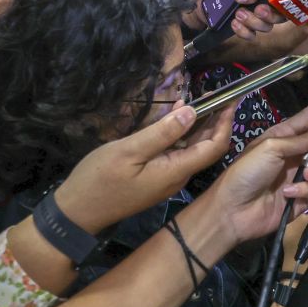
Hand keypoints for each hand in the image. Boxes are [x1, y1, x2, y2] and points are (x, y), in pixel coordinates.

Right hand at [53, 103, 234, 233]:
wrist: (77, 213)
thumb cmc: (100, 180)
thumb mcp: (129, 151)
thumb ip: (162, 132)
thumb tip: (193, 112)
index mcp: (176, 170)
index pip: (214, 147)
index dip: (225, 123)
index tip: (230, 99)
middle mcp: (177, 176)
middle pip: (206, 147)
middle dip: (215, 120)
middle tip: (217, 93)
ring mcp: (166, 178)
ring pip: (191, 148)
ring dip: (198, 125)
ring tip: (201, 98)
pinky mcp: (155, 177)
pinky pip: (175, 152)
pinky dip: (179, 132)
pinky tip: (175, 114)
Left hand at [187, 0, 286, 38]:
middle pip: (279, 11)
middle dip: (270, 13)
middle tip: (257, 9)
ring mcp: (252, 14)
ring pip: (267, 25)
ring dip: (255, 22)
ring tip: (238, 15)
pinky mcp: (241, 27)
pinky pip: (252, 35)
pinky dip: (244, 32)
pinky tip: (233, 24)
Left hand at [203, 96, 307, 244]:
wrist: (233, 211)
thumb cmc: (246, 173)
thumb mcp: (271, 147)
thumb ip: (301, 138)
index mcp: (284, 136)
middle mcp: (295, 154)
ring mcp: (301, 176)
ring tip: (305, 174)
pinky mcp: (304, 198)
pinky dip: (307, 190)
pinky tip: (290, 194)